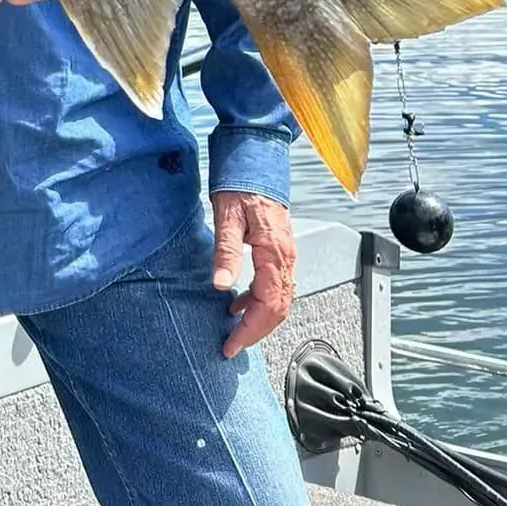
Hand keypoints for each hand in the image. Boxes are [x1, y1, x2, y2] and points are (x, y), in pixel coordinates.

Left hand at [211, 191, 295, 357]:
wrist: (257, 159)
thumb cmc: (242, 183)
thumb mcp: (227, 216)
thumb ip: (226, 252)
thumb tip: (221, 285)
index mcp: (274, 253)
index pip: (268, 305)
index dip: (250, 330)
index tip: (231, 345)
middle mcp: (286, 257)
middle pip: (278, 309)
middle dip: (256, 332)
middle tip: (233, 346)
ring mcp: (285, 254)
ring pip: (279, 299)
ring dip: (259, 319)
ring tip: (234, 330)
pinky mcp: (279, 249)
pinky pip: (275, 285)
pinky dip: (258, 301)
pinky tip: (238, 303)